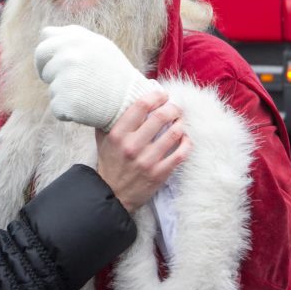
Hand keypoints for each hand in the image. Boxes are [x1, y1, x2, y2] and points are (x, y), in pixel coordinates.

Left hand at [35, 25, 162, 130]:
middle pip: (41, 59)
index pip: (45, 39)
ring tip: (86, 93)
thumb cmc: (112, 73)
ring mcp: (66, 78)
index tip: (55, 62)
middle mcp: (69, 55)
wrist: (129, 101)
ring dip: (63, 92)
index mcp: (76, 39)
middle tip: (65, 81)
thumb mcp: (97, 46)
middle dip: (47, 70)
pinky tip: (85, 107)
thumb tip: (45, 33)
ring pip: (51, 86)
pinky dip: (67, 110)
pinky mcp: (65, 101)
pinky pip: (56, 106)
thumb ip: (72, 36)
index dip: (48, 52)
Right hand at [96, 90, 190, 211]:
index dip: (156, 96)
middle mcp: (132, 146)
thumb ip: (111, 119)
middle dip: (173, 108)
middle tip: (175, 107)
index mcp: (118, 134)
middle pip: (161, 117)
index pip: (141, 106)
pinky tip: (185, 138)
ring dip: (181, 123)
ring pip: (174, 133)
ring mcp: (147, 161)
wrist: (112, 194)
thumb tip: (122, 97)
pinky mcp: (159, 174)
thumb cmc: (110, 162)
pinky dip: (187, 143)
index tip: (162, 95)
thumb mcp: (104, 139)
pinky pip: (181, 154)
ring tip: (180, 121)